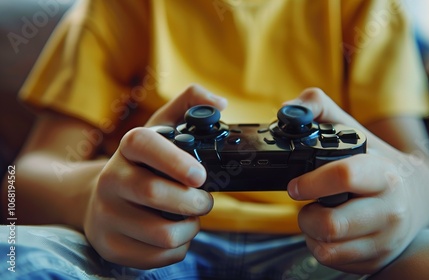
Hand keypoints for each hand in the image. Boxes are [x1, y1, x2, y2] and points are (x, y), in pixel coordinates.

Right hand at [83, 84, 226, 267]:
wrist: (99, 200)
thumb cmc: (142, 164)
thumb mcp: (161, 130)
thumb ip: (190, 105)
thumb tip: (220, 103)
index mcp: (126, 150)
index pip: (143, 144)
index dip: (174, 160)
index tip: (200, 175)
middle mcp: (110, 180)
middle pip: (154, 193)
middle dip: (194, 201)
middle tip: (204, 200)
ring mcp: (106, 216)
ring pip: (163, 234)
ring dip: (190, 227)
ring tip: (190, 216)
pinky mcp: (111, 247)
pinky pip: (159, 257)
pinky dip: (179, 247)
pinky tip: (175, 232)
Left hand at [286, 88, 428, 273]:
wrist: (418, 196)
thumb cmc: (377, 162)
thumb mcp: (354, 130)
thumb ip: (320, 109)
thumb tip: (288, 110)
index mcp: (384, 174)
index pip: (345, 176)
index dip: (312, 182)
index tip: (296, 184)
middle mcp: (390, 211)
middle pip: (331, 224)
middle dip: (307, 214)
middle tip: (308, 202)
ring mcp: (385, 240)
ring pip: (327, 248)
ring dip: (311, 231)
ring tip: (318, 214)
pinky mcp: (377, 260)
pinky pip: (332, 261)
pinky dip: (320, 247)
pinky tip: (328, 232)